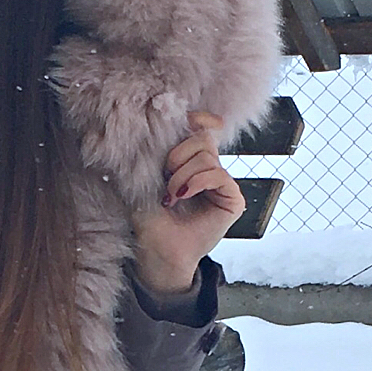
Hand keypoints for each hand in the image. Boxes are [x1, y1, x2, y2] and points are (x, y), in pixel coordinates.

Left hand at [130, 110, 245, 295]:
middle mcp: (209, 169)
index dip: (197, 119)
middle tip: (165, 175)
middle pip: (202, 138)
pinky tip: (183, 196)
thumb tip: (138, 130)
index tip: (187, 118)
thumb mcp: (145, 183)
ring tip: (170, 196)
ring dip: (182, 175)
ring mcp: (222, 184)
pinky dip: (197, 182)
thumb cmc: (151, 220)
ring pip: (207, 156)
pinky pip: (218, 175)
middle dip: (178, 153)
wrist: (159, 252)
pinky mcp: (233, 199)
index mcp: (190, 162)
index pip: (202, 128)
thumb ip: (149, 157)